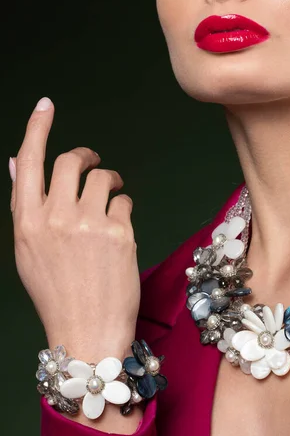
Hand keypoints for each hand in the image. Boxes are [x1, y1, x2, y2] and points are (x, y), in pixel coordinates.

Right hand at [10, 97, 139, 360]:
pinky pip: (124, 200)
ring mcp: (89, 223)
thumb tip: (19, 162)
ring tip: (111, 198)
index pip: (30, 162)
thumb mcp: (28, 249)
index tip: (46, 105)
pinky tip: (118, 228)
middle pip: (70, 161)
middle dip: (85, 155)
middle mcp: (55, 217)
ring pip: (103, 177)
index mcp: (27, 222)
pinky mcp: (120, 231)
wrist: (86, 330)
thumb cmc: (56, 291)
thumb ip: (27, 204)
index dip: (37, 128)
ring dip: (110, 182)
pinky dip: (122, 207)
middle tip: (93, 162)